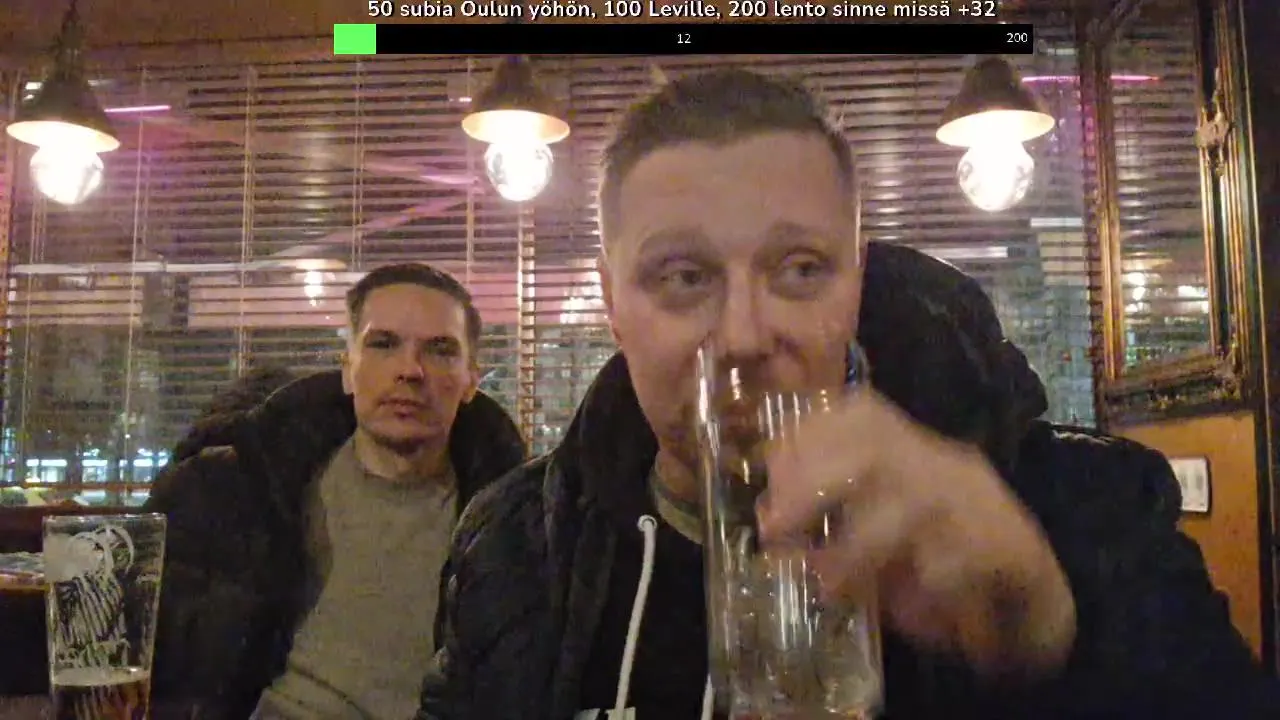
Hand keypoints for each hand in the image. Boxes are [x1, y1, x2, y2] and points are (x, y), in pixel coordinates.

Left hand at [755, 388, 1076, 676]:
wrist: (1036, 596)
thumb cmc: (947, 558)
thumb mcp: (884, 528)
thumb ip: (835, 518)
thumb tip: (771, 516)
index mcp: (917, 451)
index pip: (860, 413)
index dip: (807, 436)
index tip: (768, 471)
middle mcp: (948, 466)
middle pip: (875, 449)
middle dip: (814, 482)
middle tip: (774, 527)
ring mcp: (981, 505)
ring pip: (913, 504)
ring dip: (859, 548)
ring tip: (827, 584)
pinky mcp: (1011, 551)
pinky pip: (957, 559)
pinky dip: (923, 585)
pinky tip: (906, 610)